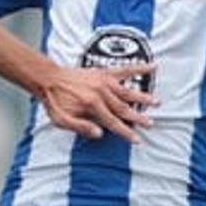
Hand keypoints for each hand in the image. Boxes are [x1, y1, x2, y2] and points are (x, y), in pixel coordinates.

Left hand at [38, 64, 156, 142]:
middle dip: (138, 117)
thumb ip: (80, 128)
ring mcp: (104, 81)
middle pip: (124, 108)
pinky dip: (139, 68)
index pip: (113, 122)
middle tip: (151, 123)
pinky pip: (125, 69)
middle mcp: (100, 92)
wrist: (48, 79)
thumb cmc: (55, 101)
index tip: (137, 139)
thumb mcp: (61, 120)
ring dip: (143, 97)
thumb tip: (99, 134)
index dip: (126, 132)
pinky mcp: (104, 72)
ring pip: (127, 91)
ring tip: (157, 102)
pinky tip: (152, 66)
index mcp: (91, 105)